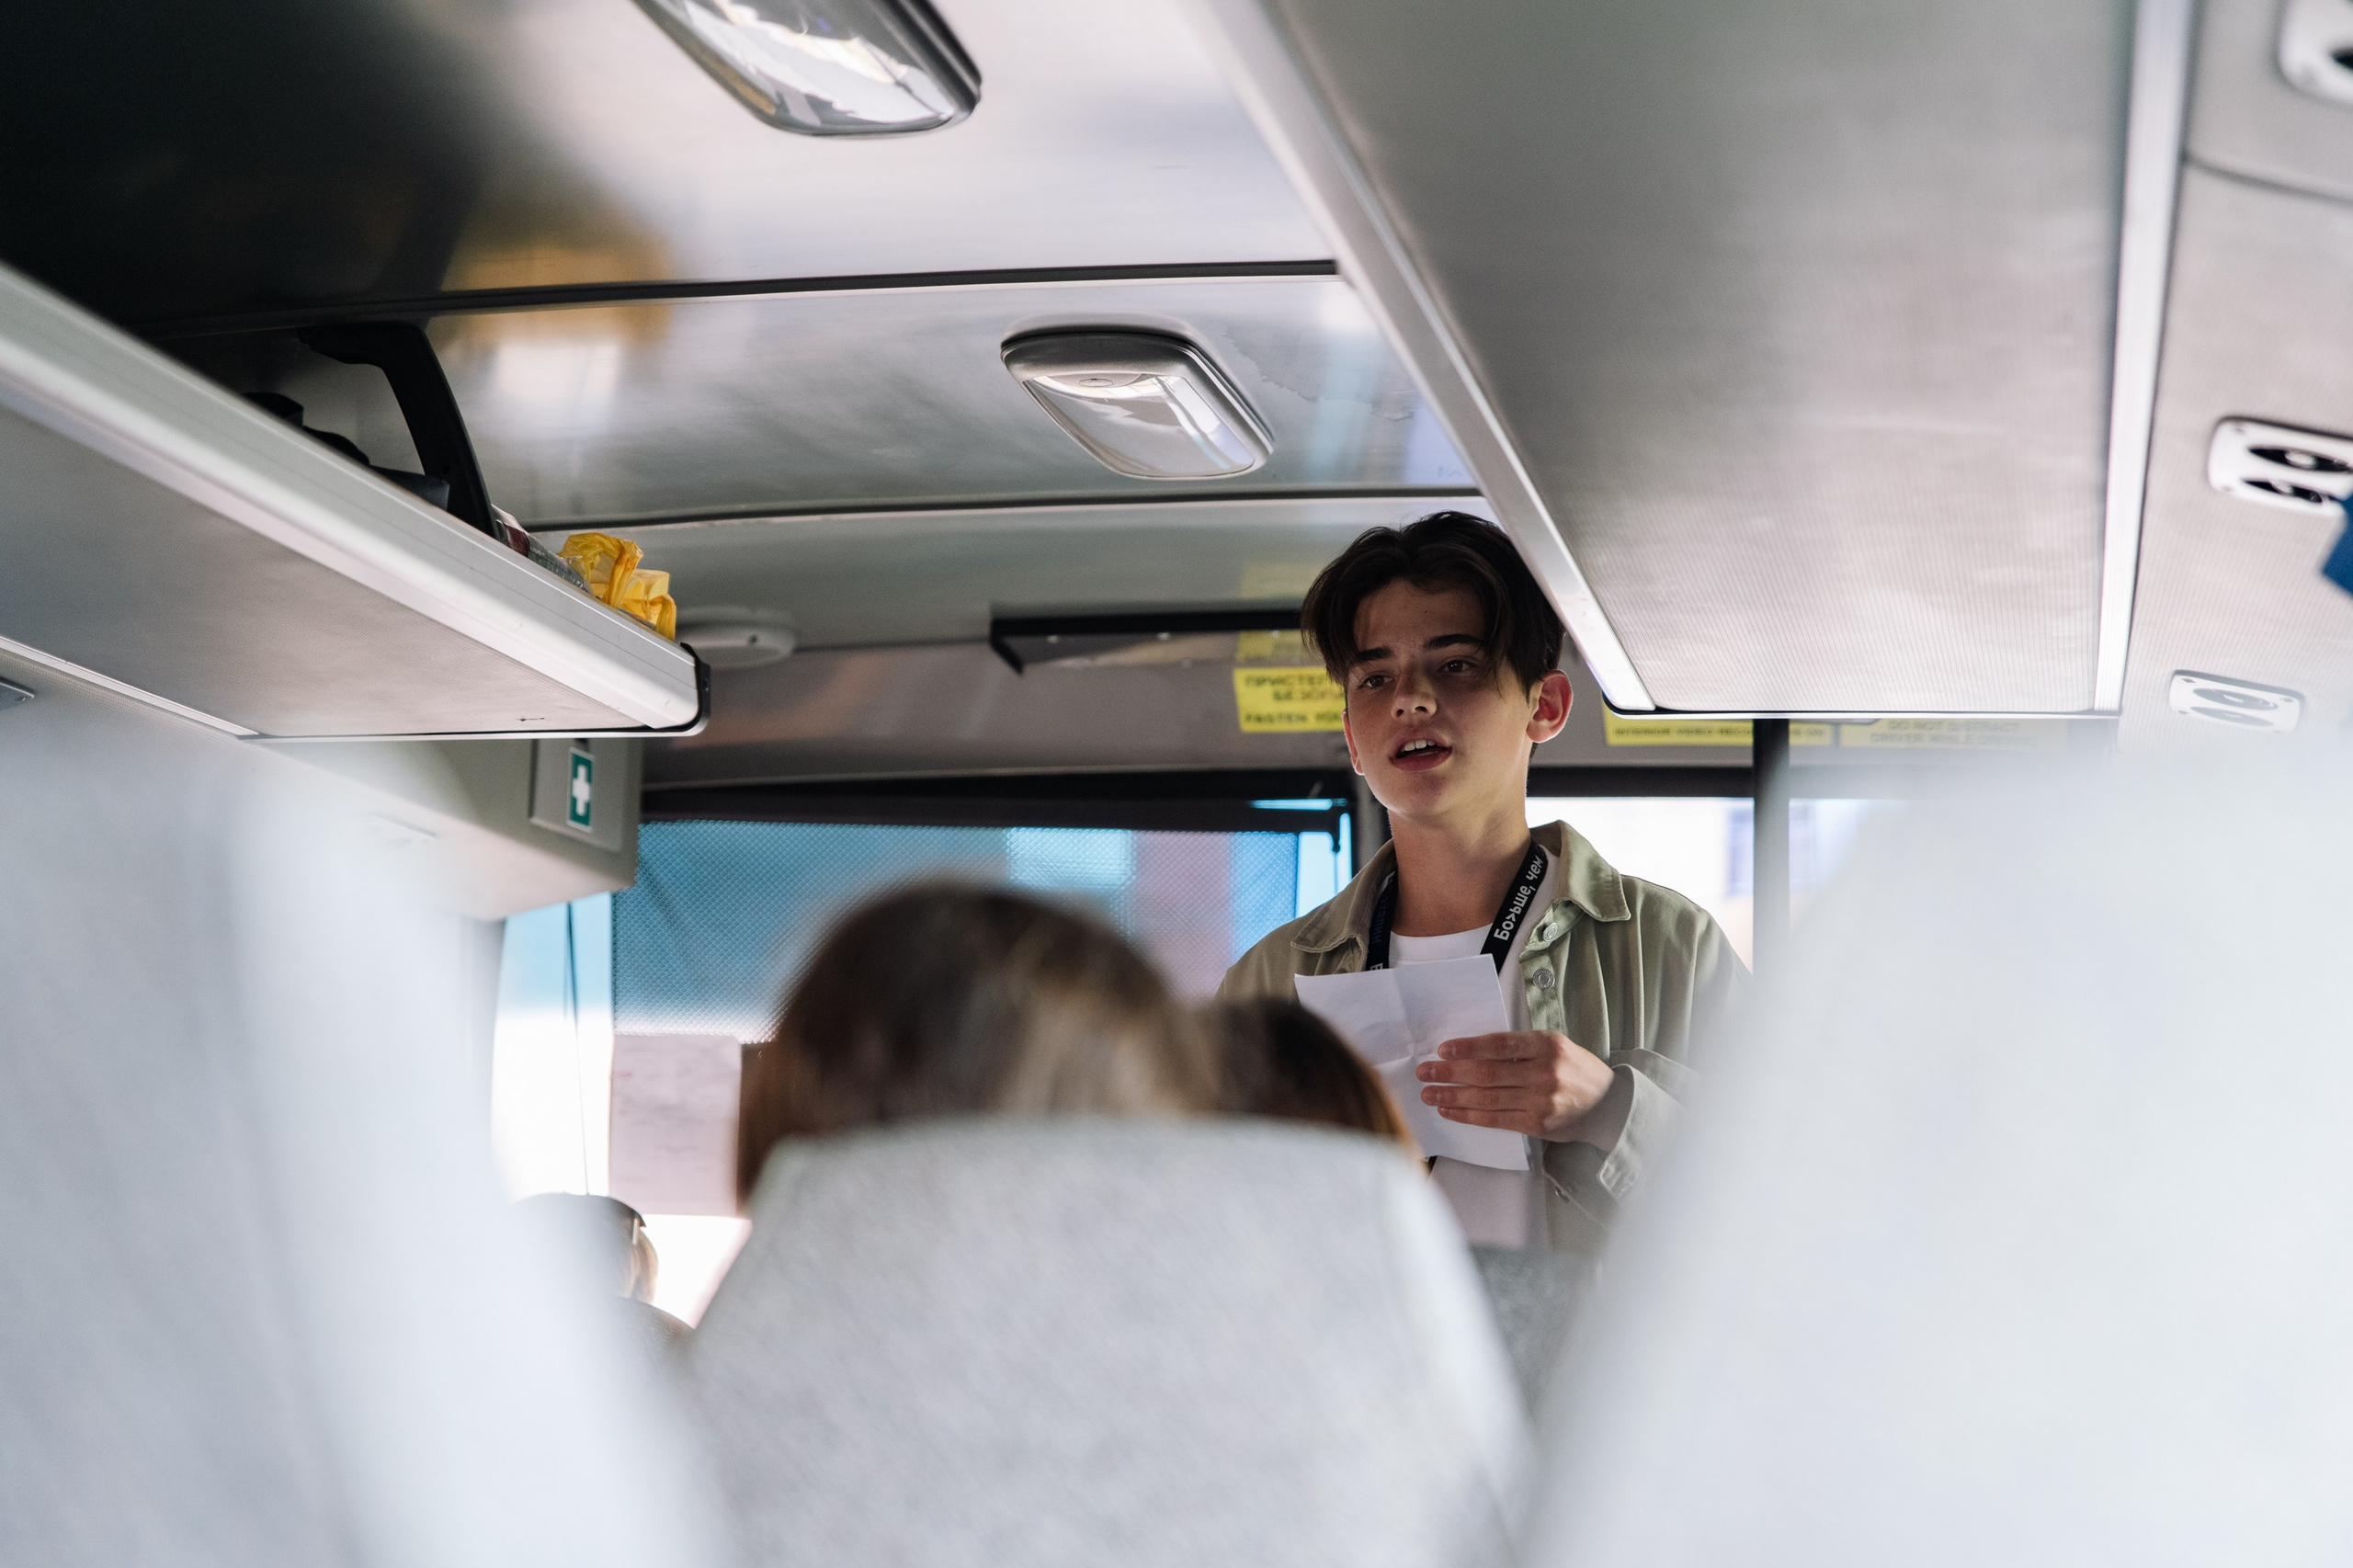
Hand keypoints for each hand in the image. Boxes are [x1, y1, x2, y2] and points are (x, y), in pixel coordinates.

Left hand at [1415, 1030, 1625, 1144]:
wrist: (1607, 1105)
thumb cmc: (1574, 1069)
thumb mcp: (1555, 1045)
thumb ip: (1520, 1046)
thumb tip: (1471, 1050)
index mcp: (1548, 1045)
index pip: (1500, 1044)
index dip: (1469, 1048)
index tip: (1443, 1050)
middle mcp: (1545, 1073)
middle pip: (1488, 1073)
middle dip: (1451, 1073)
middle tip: (1425, 1071)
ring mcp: (1541, 1101)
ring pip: (1487, 1099)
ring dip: (1452, 1096)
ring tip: (1429, 1093)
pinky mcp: (1537, 1125)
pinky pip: (1495, 1120)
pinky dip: (1468, 1115)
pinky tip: (1450, 1110)